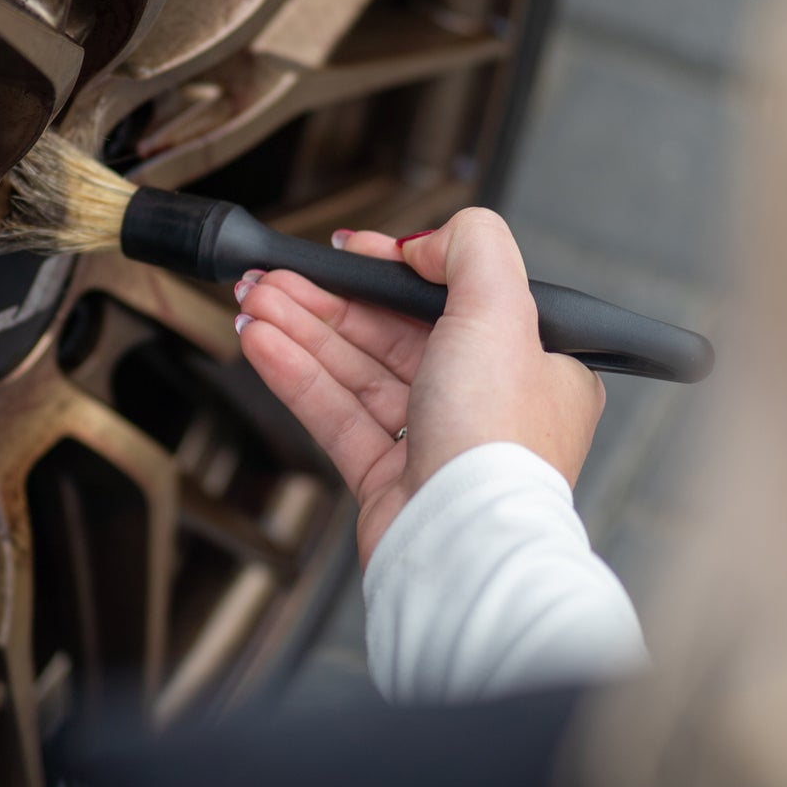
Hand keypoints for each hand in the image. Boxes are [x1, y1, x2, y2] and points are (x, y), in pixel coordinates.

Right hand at [234, 208, 606, 567]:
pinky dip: (298, 377)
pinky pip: (337, 414)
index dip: (391, 270)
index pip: (452, 299)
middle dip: (327, 301)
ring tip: (253, 304)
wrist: (462, 543)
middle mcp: (486, 404)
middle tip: (274, 278)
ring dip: (301, 333)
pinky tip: (263, 346)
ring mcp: (435, 443)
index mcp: (533, 364)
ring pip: (358, 372)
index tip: (346, 252)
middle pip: (393, 333)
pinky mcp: (389, 479)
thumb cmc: (498, 442)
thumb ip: (472, 247)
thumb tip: (423, 243)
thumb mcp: (503, 309)